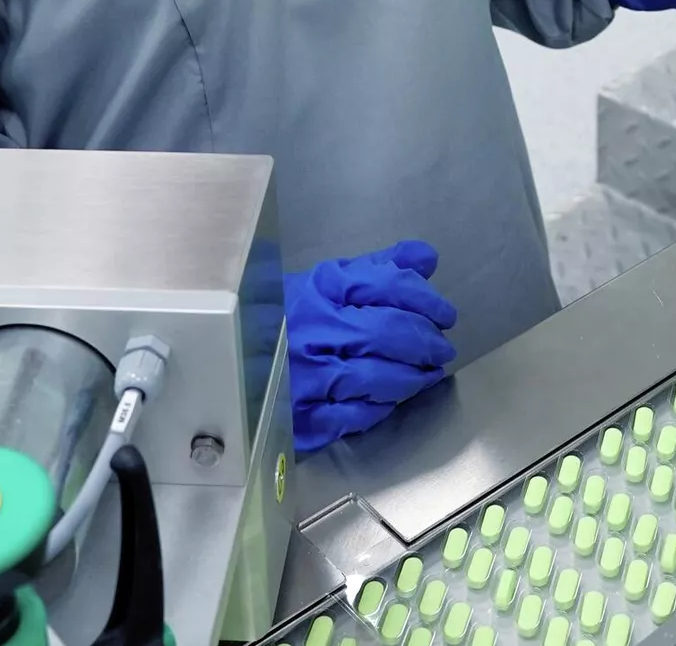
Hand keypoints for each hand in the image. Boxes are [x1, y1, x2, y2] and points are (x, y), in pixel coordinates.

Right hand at [285, 240, 457, 453]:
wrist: (230, 355)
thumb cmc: (286, 315)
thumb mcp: (326, 282)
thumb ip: (378, 269)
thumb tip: (426, 258)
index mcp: (321, 289)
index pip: (389, 285)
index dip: (427, 301)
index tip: (445, 315)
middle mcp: (312, 328)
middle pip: (389, 332)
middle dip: (426, 343)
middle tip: (442, 350)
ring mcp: (304, 374)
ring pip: (377, 377)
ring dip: (412, 378)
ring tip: (426, 375)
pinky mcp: (299, 415)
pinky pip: (354, 416)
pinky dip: (381, 408)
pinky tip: (390, 400)